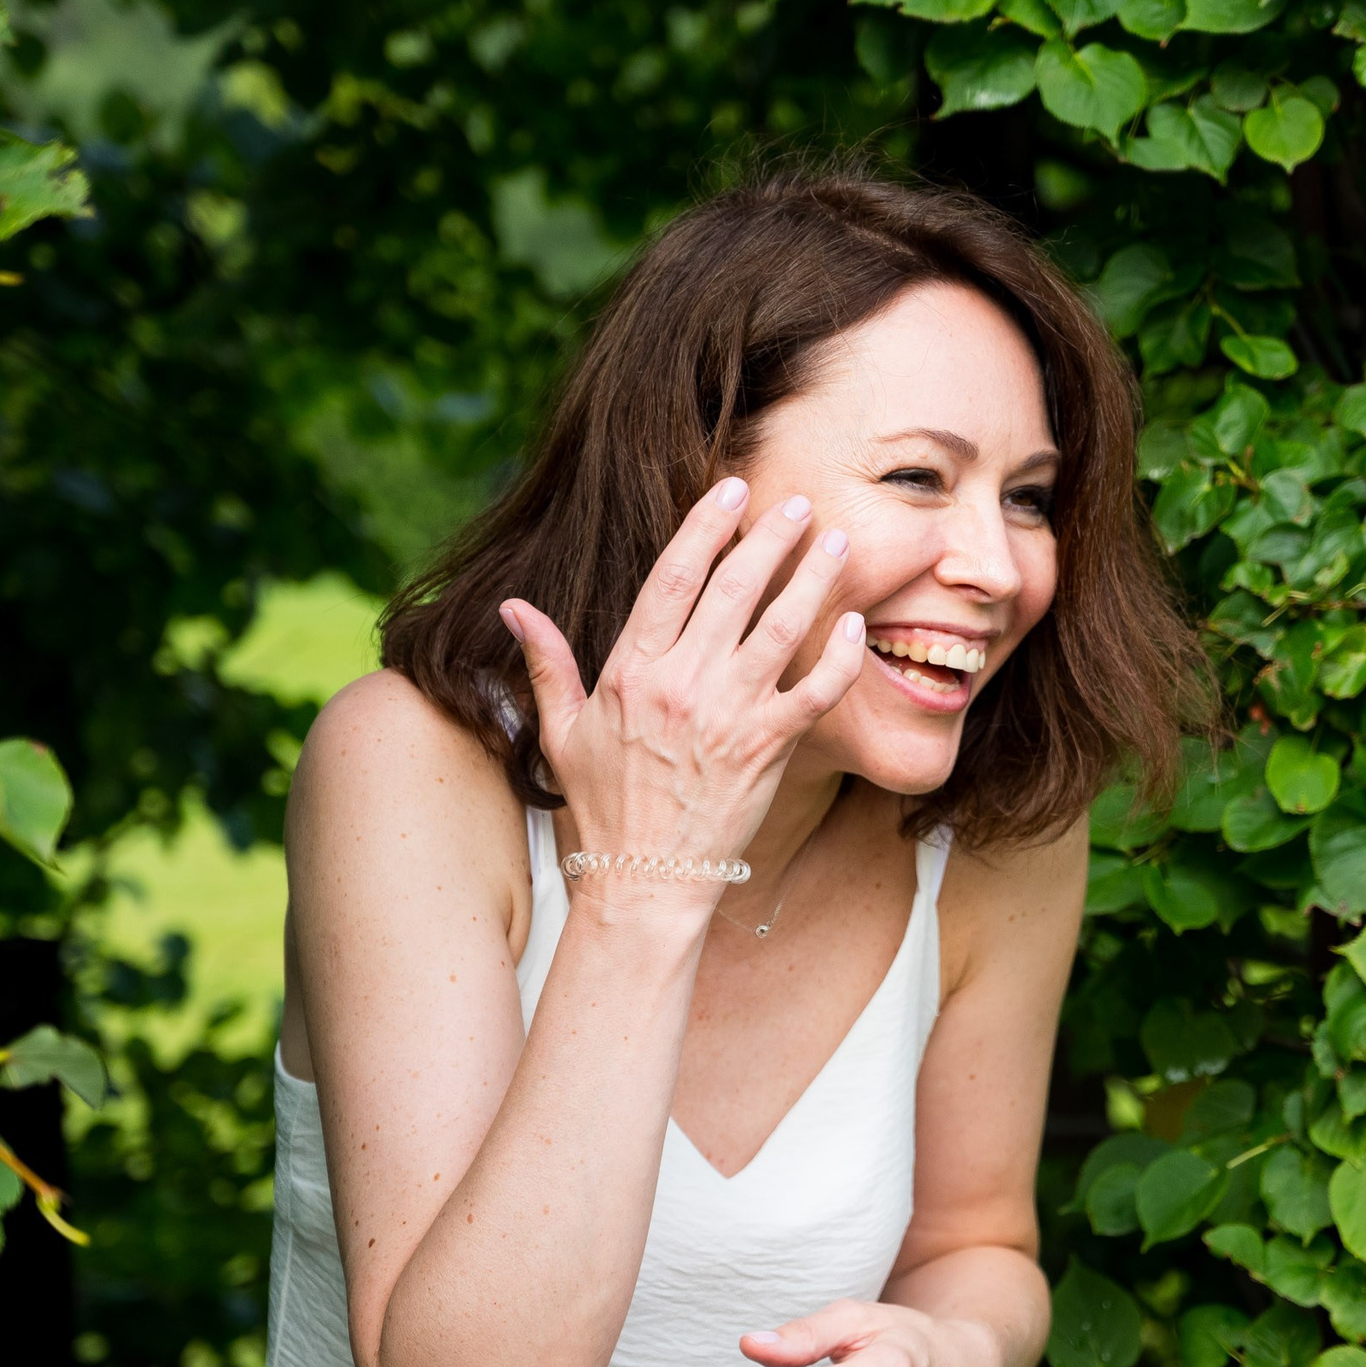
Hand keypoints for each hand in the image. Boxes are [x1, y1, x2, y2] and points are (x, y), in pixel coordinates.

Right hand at [499, 478, 864, 886]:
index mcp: (632, 670)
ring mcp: (729, 715)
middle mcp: (682, 684)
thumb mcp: (560, 731)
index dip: (705, 526)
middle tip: (799, 504)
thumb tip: (512, 606)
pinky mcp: (768, 749)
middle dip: (770, 537)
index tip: (732, 489)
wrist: (645, 876)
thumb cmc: (604, 804)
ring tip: (837, 546)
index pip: (671, 577)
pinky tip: (853, 624)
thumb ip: (546, 662)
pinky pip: (815, 691)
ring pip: (780, 628)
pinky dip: (839, 657)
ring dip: (813, 581)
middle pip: (734, 588)